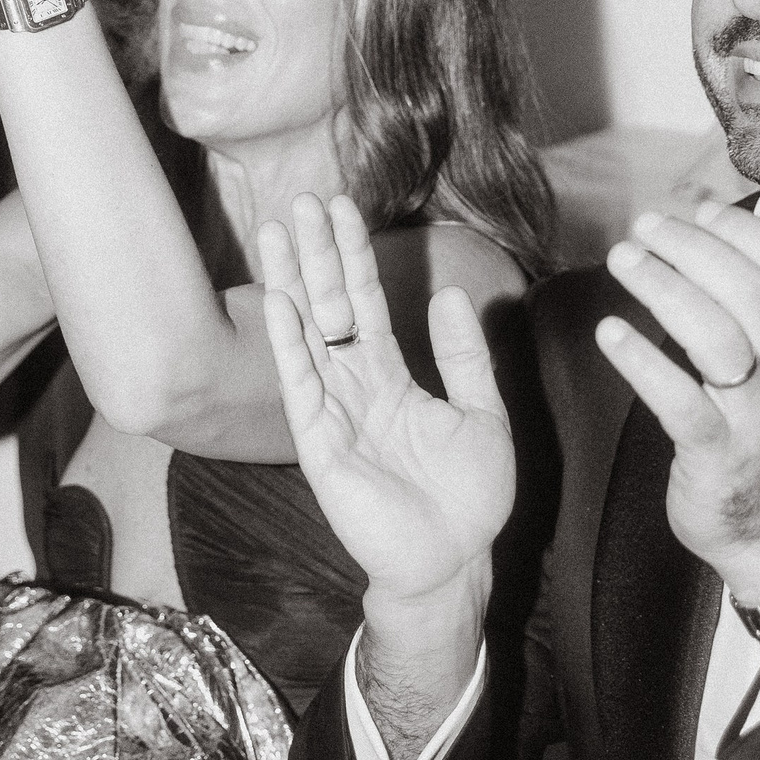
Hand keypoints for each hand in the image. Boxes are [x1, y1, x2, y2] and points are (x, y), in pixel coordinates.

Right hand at [259, 193, 515, 609]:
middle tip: (301, 199)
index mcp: (390, 379)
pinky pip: (302, 384)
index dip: (355, 257)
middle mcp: (354, 388)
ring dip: (292, 282)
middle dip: (316, 254)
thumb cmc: (468, 498)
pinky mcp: (320, 442)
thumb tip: (449, 296)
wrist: (453, 560)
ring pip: (307, 333)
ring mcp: (333, 412)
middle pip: (329, 307)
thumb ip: (464, 357)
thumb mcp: (481, 414)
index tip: (343, 208)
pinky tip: (280, 300)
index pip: (366, 305)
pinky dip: (290, 342)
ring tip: (278, 230)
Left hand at [596, 200, 759, 602]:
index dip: (743, 231)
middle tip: (644, 226)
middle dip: (692, 248)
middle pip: (750, 293)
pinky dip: (643, 362)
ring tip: (622, 260)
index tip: (697, 209)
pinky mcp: (717, 456)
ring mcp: (758, 419)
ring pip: (717, 338)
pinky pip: (681, 401)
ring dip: (664, 289)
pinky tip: (610, 333)